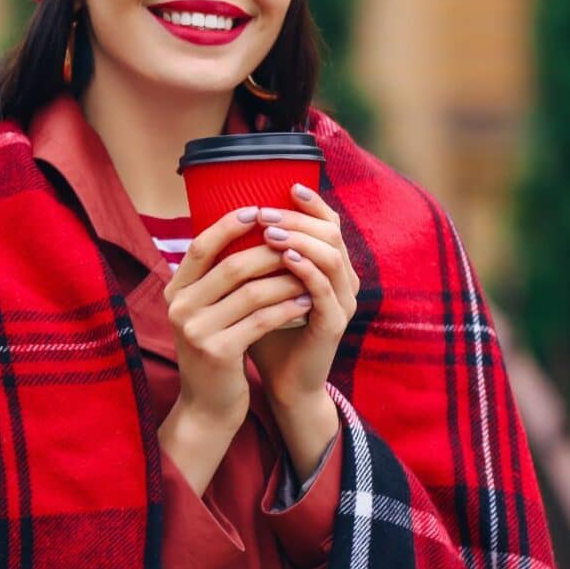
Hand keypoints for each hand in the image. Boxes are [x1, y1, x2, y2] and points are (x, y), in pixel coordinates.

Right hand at [162, 206, 309, 431]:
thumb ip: (215, 279)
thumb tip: (245, 231)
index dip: (228, 225)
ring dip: (286, 280)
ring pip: (252, 293)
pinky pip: (262, 320)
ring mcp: (196, 331)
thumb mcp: (205, 312)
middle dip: (269, 252)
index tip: (257, 210)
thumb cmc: (216, 350)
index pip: (200, 246)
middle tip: (298, 242)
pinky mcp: (219, 353)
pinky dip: (288, 309)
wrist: (208, 407)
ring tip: (310, 273)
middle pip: (231, 266)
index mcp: (174, 291)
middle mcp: (179, 308)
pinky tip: (307, 303)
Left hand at [247, 182, 359, 407]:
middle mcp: (343, 280)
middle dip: (298, 218)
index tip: (287, 186)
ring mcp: (343, 302)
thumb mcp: (261, 286)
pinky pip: (325, 290)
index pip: (329, 224)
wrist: (283, 382)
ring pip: (332, 257)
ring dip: (300, 240)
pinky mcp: (335, 323)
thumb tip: (226, 218)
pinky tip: (285, 259)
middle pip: (331, 233)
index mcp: (330, 267)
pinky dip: (306, 270)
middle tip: (265, 213)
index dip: (313, 203)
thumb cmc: (268, 330)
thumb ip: (256, 256)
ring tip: (269, 232)